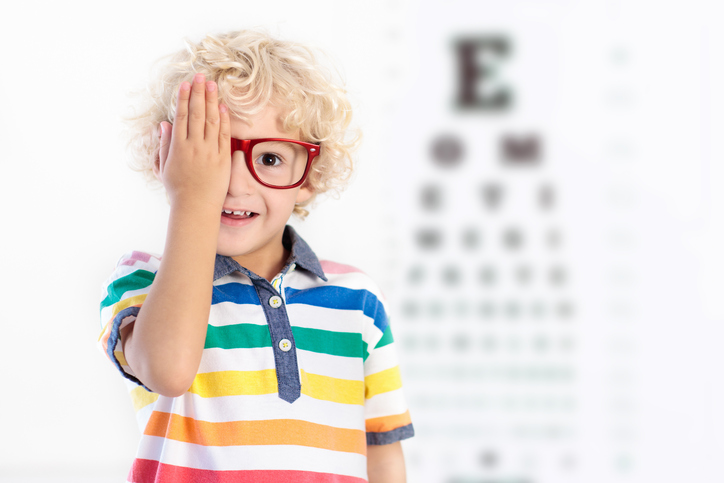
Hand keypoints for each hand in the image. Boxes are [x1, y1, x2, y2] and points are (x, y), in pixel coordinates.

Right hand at [157, 73, 230, 212]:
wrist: (195, 207)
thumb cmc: (178, 189)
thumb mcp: (163, 167)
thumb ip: (164, 145)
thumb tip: (164, 125)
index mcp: (178, 146)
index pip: (182, 116)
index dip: (184, 98)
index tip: (185, 84)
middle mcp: (194, 145)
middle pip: (197, 113)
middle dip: (198, 92)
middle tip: (200, 76)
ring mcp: (210, 151)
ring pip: (211, 120)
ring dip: (211, 100)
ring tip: (212, 84)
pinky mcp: (223, 158)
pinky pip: (224, 135)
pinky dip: (224, 120)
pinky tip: (223, 107)